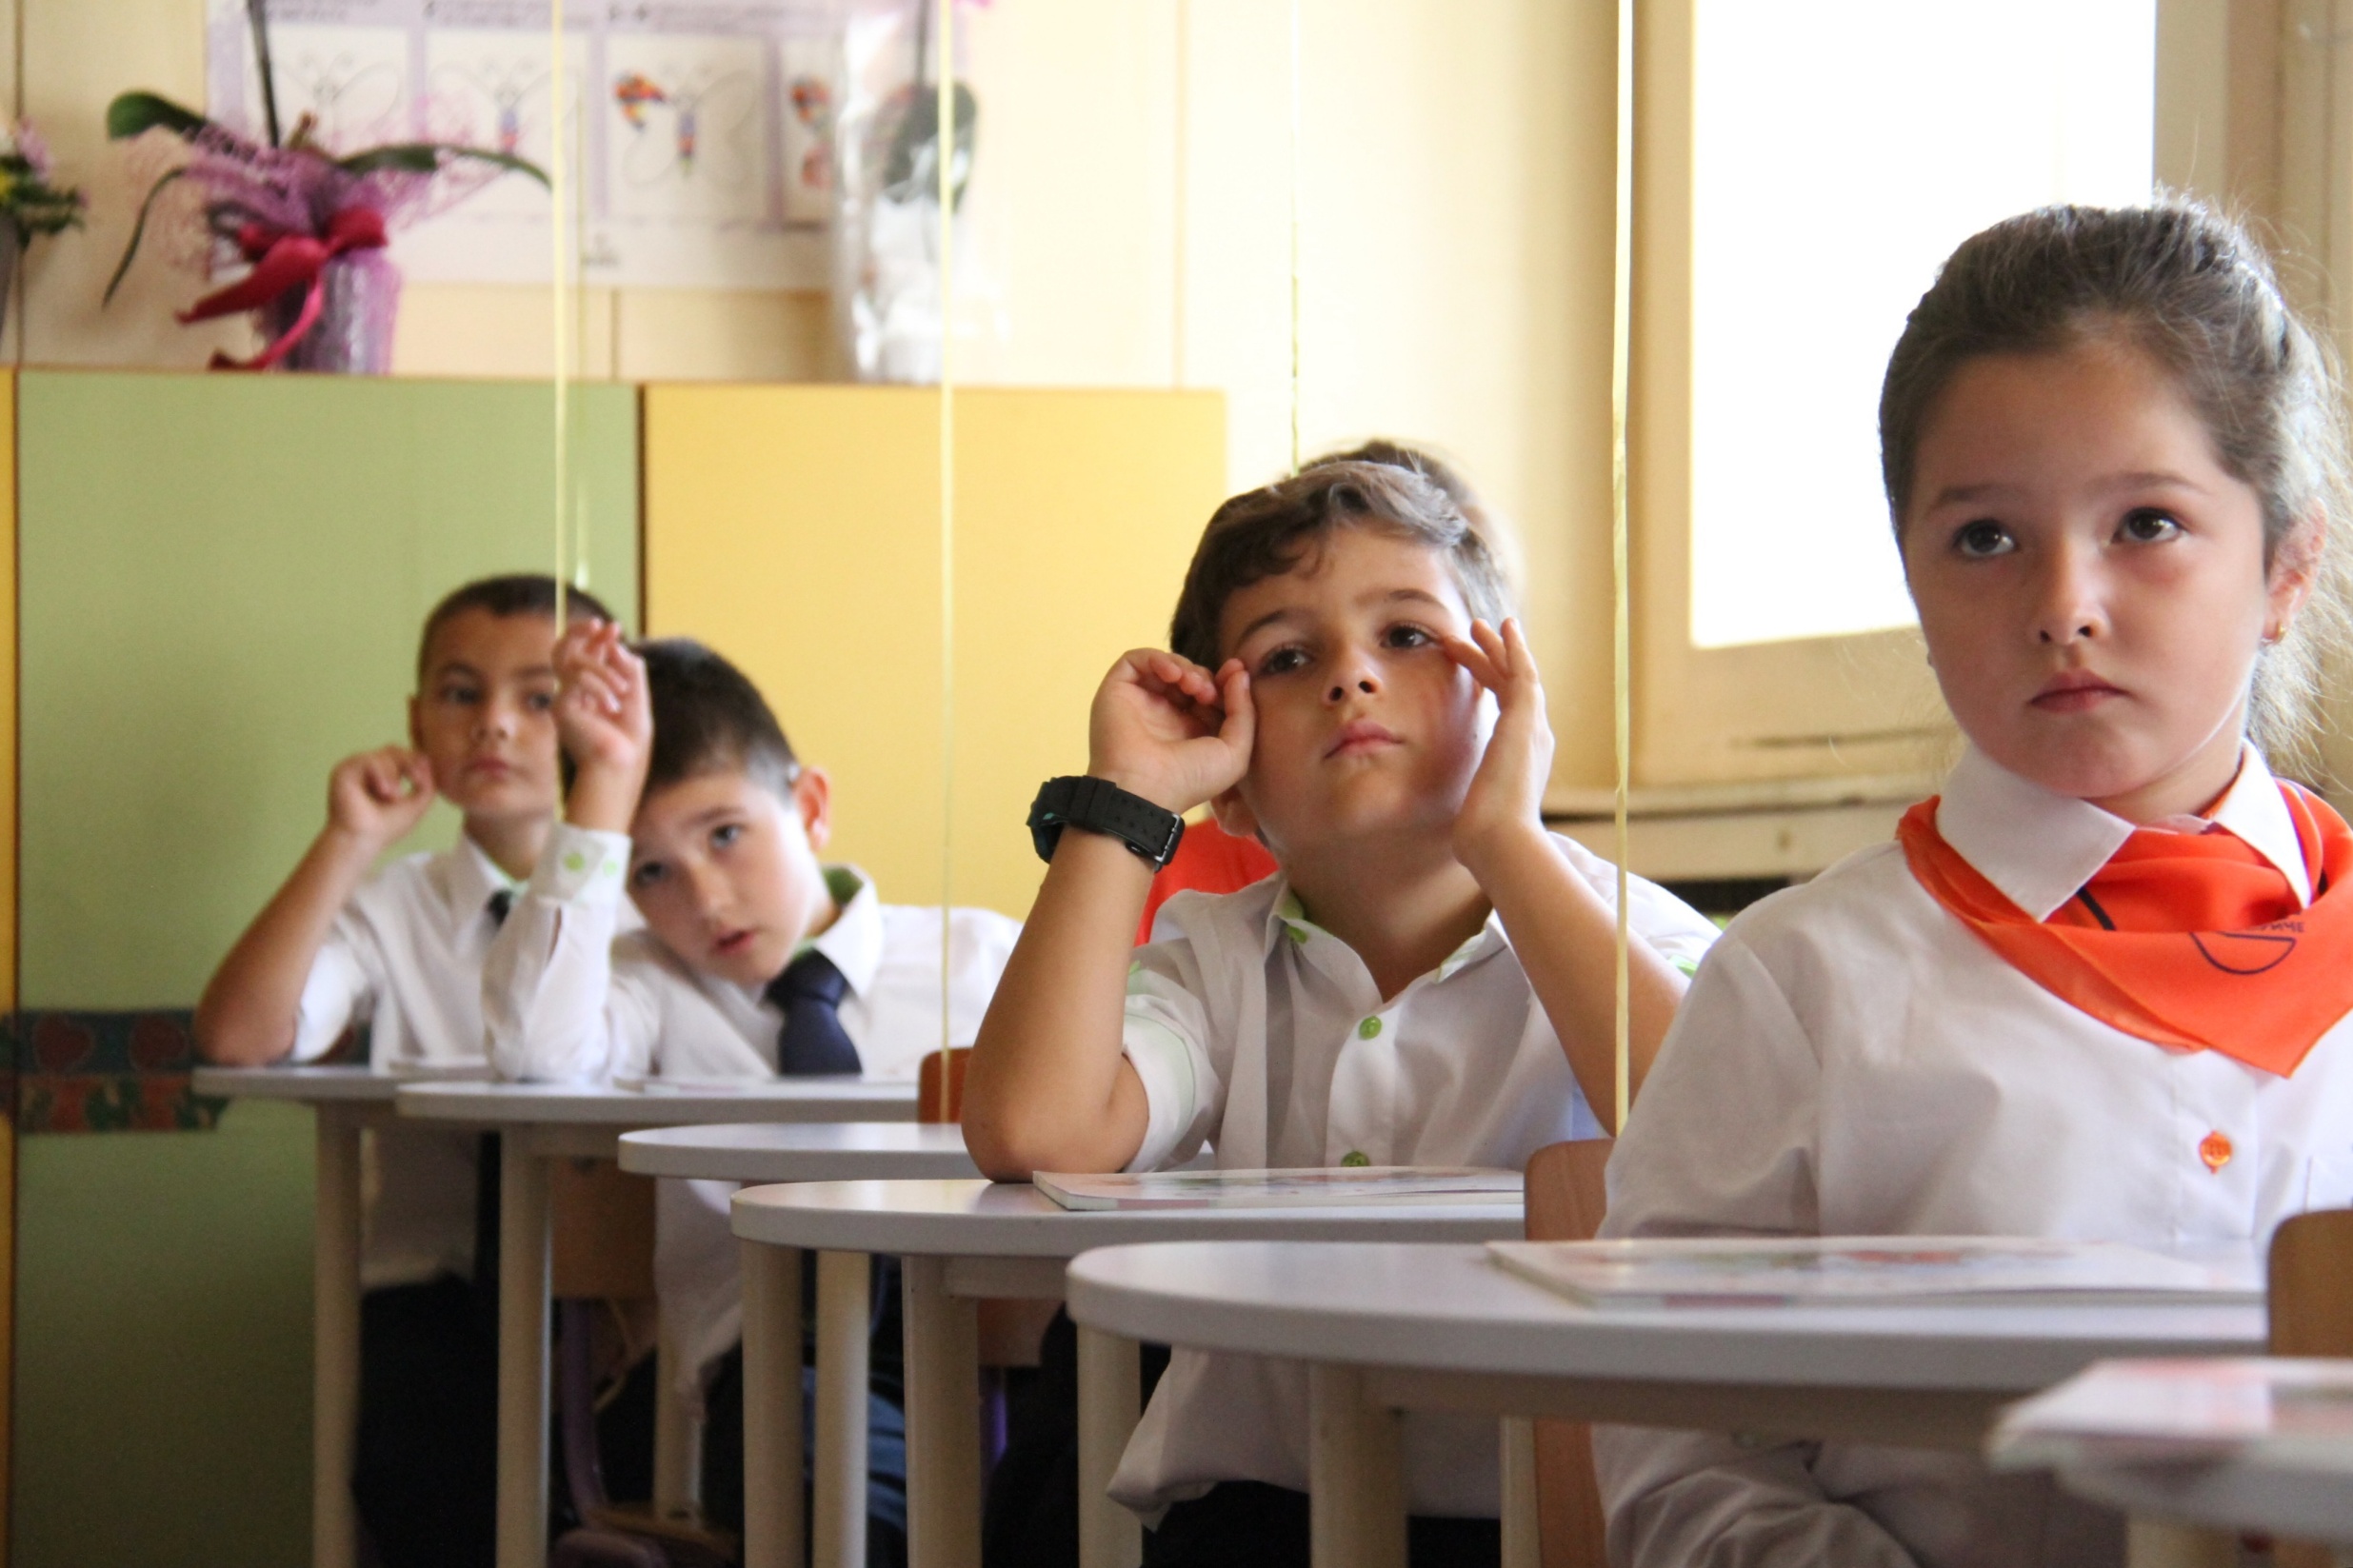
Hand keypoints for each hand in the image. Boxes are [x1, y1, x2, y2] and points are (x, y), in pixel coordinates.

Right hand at [326, 746, 436, 849]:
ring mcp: (354, 769)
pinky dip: (382, 774)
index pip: (401, 756)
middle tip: (417, 781)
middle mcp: (366, 770)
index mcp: (381, 775)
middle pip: (392, 750)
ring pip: (383, 754)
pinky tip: (385, 792)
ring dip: (394, 774)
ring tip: (395, 796)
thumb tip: (426, 762)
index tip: (422, 780)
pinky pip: (369, 759)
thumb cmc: (387, 827)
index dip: (415, 762)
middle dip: (408, 763)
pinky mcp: (344, 771)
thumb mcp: (417, 804)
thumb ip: (427, 783)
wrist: (364, 840)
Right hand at [554, 619, 651, 832]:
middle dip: (581, 633)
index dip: (597, 638)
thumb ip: (630, 673)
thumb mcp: (637, 701)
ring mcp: (563, 700)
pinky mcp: (561, 708)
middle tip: (602, 627)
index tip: (614, 628)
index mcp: (589, 692)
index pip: (585, 655)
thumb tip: (619, 646)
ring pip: (571, 661)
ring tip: (623, 690)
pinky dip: (599, 686)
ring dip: (603, 669)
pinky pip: (576, 679)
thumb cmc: (629, 744)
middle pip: (563, 650)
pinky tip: (612, 705)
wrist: (618, 769)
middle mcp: (572, 694)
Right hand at [1087, 649, 1253, 814]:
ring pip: (1165, 667)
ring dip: (1185, 667)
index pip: (1208, 694)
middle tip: (1207, 692)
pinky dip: (1158, 658)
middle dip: (1205, 677)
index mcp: (1190, 731)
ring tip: (1191, 685)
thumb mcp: (1234, 752)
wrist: (1144, 790)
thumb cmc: (1190, 778)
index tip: (1236, 673)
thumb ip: (1244, 711)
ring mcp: (1140, 702)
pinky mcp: (1118, 690)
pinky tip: (1173, 674)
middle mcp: (1164, 715)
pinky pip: (1136, 660)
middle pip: (1189, 677)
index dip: (1224, 682)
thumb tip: (1239, 674)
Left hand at [1443, 618, 1554, 875]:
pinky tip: (1501, 627)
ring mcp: (1534, 728)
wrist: (1501, 841)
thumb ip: (1475, 813)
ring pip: (1518, 675)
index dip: (1497, 687)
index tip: (1480, 670)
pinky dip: (1514, 649)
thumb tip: (1463, 834)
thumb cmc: (1485, 839)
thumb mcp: (1476, 818)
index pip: (1512, 714)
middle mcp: (1536, 741)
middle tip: (1477, 635)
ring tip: (1476, 625)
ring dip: (1499, 648)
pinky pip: (1522, 673)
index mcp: (1524, 761)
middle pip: (1517, 689)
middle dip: (1496, 660)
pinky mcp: (1526, 719)